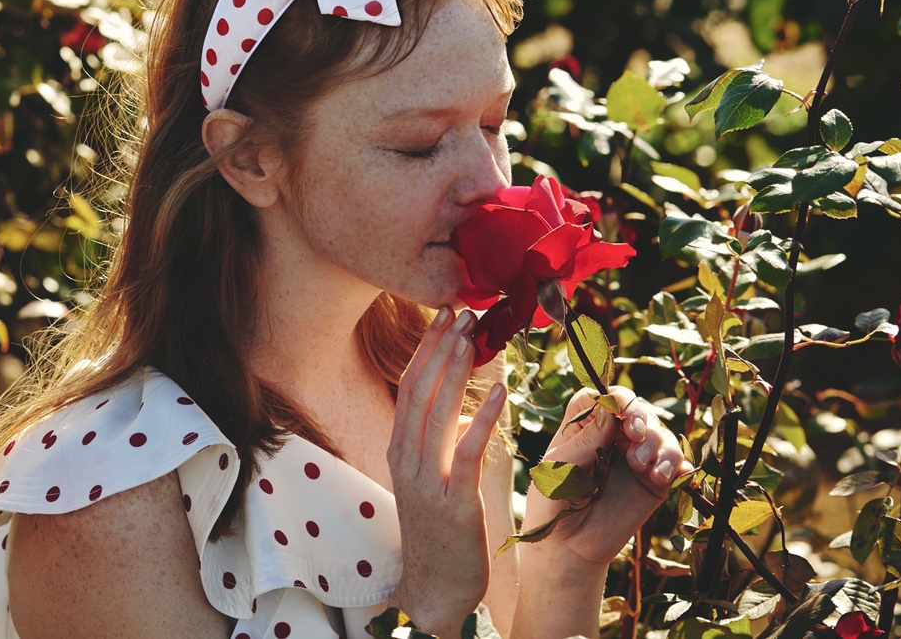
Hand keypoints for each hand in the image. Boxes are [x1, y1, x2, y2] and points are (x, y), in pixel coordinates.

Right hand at [386, 308, 507, 634]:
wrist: (438, 590)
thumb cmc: (443, 534)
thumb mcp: (436, 481)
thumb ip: (446, 445)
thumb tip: (469, 414)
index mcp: (400, 450)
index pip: (410, 386)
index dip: (427, 348)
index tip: (445, 314)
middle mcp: (405, 460)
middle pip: (419, 390)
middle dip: (438, 346)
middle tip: (460, 309)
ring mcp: (425, 481)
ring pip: (436, 413)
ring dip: (455, 370)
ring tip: (472, 335)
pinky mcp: (452, 502)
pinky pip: (466, 452)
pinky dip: (483, 419)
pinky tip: (501, 392)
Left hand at [521, 386, 691, 567]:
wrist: (568, 547)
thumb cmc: (552, 504)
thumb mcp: (559, 470)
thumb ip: (585, 441)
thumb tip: (610, 410)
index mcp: (583, 426)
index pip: (602, 396)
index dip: (615, 398)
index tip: (620, 412)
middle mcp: (612, 436)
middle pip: (637, 410)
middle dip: (641, 418)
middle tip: (635, 436)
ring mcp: (635, 457)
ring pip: (660, 434)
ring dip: (659, 444)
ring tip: (643, 468)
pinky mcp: (653, 482)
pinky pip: (676, 464)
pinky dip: (678, 465)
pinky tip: (665, 477)